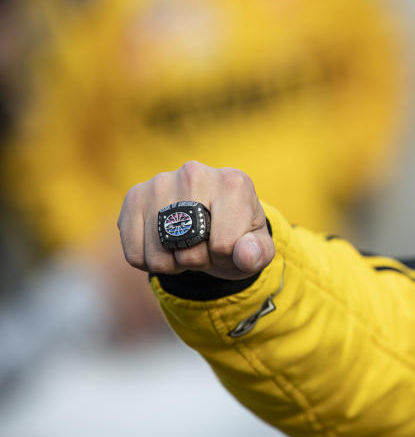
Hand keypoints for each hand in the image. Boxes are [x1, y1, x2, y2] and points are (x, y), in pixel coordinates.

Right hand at [118, 161, 274, 279]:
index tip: (229, 243)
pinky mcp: (134, 195)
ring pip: (159, 256)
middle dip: (200, 260)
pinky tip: (165, 243)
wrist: (211, 219)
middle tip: (206, 244)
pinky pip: (134, 254)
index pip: (224, 245)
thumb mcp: (258, 248)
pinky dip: (149, 260)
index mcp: (234, 183)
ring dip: (173, 263)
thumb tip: (245, 254)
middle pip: (190, 251)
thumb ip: (258, 253)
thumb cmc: (239, 235)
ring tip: (186, 243)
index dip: (226, 257)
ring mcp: (161, 182)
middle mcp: (195, 173)